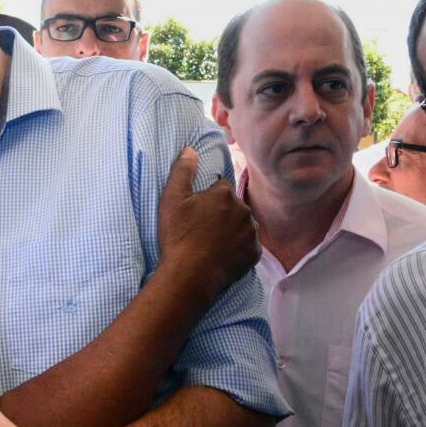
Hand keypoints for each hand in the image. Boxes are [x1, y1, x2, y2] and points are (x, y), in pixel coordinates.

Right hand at [157, 147, 258, 303]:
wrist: (189, 276)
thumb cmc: (178, 236)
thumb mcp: (171, 200)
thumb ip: (182, 171)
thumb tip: (190, 150)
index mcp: (224, 194)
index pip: (219, 187)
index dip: (206, 198)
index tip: (195, 212)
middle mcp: (243, 210)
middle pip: (232, 206)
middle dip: (220, 213)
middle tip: (200, 228)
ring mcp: (251, 234)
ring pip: (241, 225)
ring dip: (230, 229)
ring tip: (209, 243)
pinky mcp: (254, 254)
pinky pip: (246, 245)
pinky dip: (236, 248)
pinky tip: (220, 254)